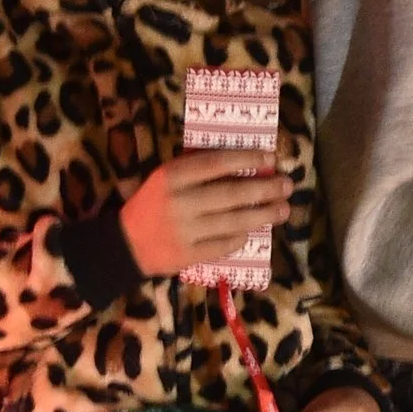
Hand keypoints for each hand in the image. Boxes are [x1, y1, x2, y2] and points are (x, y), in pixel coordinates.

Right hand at [120, 147, 296, 278]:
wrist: (125, 243)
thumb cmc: (152, 203)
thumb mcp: (166, 177)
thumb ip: (197, 170)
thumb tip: (245, 162)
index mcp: (172, 176)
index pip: (217, 163)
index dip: (247, 158)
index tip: (271, 156)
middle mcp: (180, 202)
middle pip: (231, 194)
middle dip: (264, 189)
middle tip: (287, 185)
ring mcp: (185, 231)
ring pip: (233, 222)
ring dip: (263, 215)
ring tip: (283, 209)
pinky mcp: (188, 255)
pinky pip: (224, 245)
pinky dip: (241, 237)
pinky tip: (254, 231)